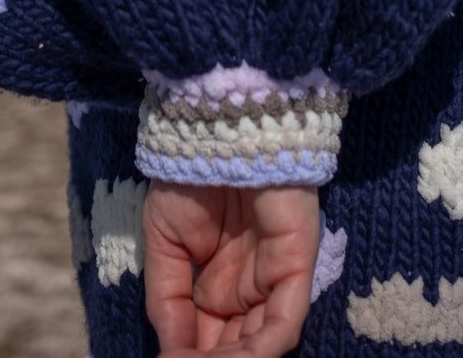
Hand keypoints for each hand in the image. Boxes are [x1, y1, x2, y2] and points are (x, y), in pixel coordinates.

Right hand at [143, 179, 321, 356]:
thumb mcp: (165, 242)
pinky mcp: (297, 265)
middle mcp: (250, 285)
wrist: (217, 128)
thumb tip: (168, 354)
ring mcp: (276, 276)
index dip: (189, 357)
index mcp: (220, 282)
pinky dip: (258, 352)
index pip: (209, 339)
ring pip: (260, 344)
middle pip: (236, 346)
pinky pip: (284, 323)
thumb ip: (168, 300)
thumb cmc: (190, 173)